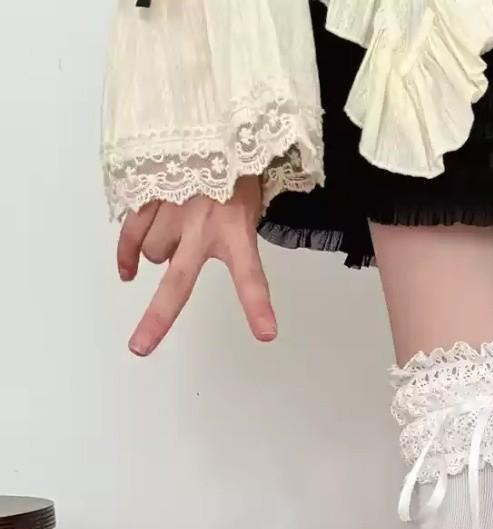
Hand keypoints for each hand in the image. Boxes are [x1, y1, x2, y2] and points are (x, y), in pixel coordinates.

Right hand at [116, 176, 276, 356]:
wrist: (213, 117)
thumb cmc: (237, 167)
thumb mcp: (250, 202)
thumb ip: (231, 233)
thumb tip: (153, 268)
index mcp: (236, 228)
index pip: (251, 275)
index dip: (258, 306)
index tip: (267, 333)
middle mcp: (202, 225)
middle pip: (178, 282)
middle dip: (158, 319)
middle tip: (140, 347)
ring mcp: (171, 210)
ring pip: (153, 254)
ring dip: (163, 252)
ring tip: (182, 230)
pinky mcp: (148, 194)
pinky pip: (130, 234)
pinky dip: (126, 254)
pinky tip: (128, 273)